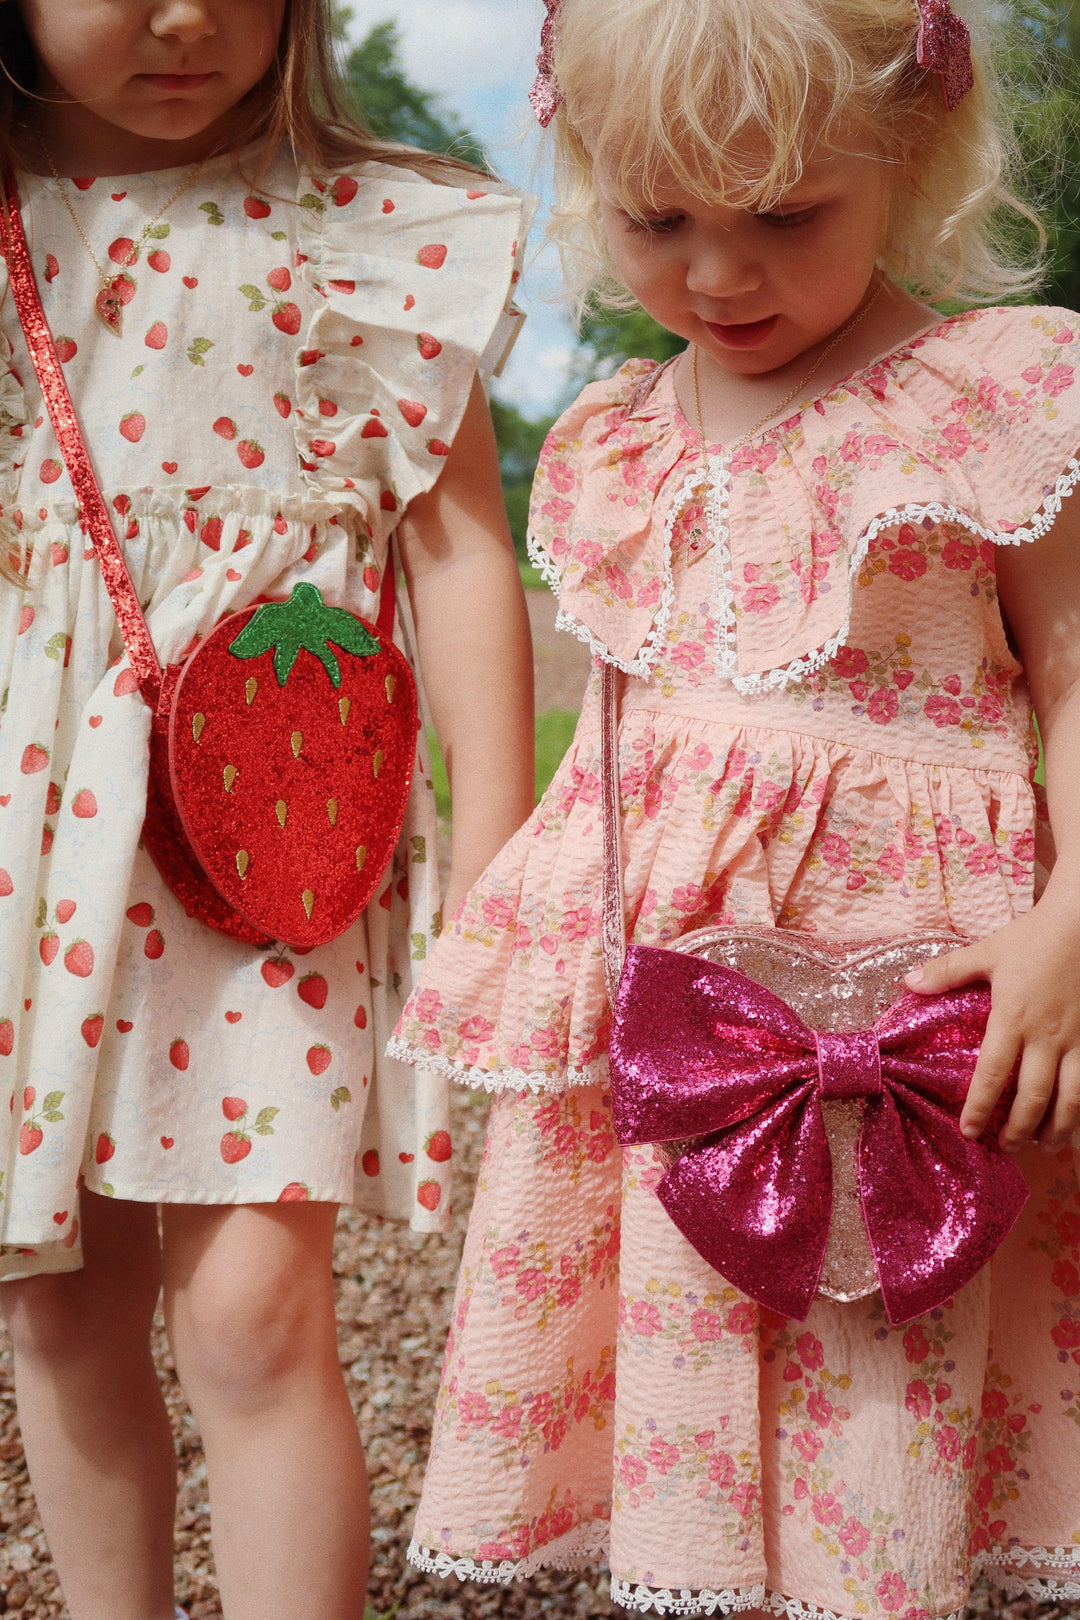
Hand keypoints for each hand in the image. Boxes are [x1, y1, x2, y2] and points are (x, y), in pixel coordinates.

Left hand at [904, 895, 1079, 1152]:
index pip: (993, 1075)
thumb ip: (947, 971)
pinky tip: (1076, 1121)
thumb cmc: (1033, 938)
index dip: (980, 1108)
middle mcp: (1047, 1037)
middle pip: (1034, 1097)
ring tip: (1044, 1145)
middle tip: (1005, 1147)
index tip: (969, 1131)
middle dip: (1019, 1129)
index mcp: (1013, 1019)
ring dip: (1058, 1127)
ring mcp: (1078, 1040)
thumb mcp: (986, 952)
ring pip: (1072, 1098)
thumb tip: (907, 982)